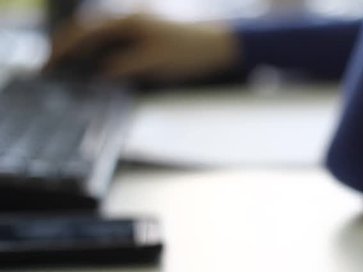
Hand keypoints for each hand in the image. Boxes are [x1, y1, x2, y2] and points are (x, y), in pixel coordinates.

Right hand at [45, 15, 241, 82]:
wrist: (221, 43)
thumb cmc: (190, 52)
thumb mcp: (154, 63)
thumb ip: (125, 67)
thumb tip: (101, 75)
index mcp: (128, 20)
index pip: (86, 31)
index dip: (65, 48)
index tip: (50, 63)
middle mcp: (130, 15)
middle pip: (89, 28)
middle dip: (69, 46)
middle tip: (52, 66)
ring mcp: (139, 21)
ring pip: (102, 32)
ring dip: (85, 47)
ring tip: (71, 66)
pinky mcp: (149, 29)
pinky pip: (117, 36)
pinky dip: (103, 48)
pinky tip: (102, 62)